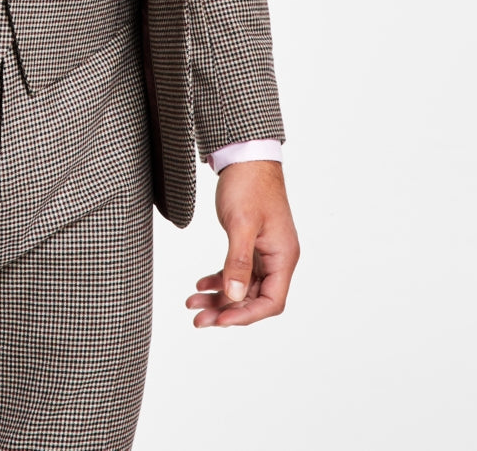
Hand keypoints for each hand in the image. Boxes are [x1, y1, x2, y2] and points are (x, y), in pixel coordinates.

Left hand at [186, 159, 298, 327]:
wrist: (245, 155)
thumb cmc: (249, 184)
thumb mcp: (241, 223)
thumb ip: (238, 261)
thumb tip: (233, 296)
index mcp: (283, 256)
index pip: (271, 301)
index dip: (246, 315)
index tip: (221, 320)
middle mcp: (277, 258)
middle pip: (254, 298)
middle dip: (226, 310)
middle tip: (199, 320)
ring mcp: (264, 251)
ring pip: (242, 287)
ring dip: (219, 297)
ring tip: (193, 305)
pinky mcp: (251, 243)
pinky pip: (237, 271)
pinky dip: (219, 279)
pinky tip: (201, 283)